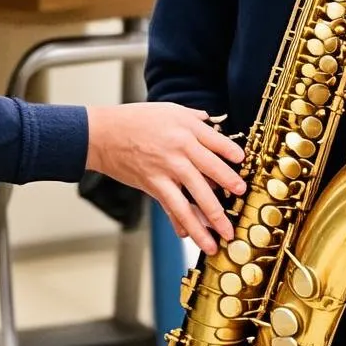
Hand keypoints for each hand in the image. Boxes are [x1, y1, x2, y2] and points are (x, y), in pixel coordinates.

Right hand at [85, 102, 245, 254]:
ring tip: (222, 236)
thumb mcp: (167, 109)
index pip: (218, 141)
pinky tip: (188, 235)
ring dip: (212, 220)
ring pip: (196, 197)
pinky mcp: (154, 184)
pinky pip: (173, 207)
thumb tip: (209, 121)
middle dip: (230, 187)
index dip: (233, 154)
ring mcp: (168, 168)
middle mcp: (181, 147)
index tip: (242, 164)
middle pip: (214, 171)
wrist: (103, 134)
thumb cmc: (134, 119)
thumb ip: (191, 117)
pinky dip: (182, 223)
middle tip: (241, 199)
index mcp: (187, 127)